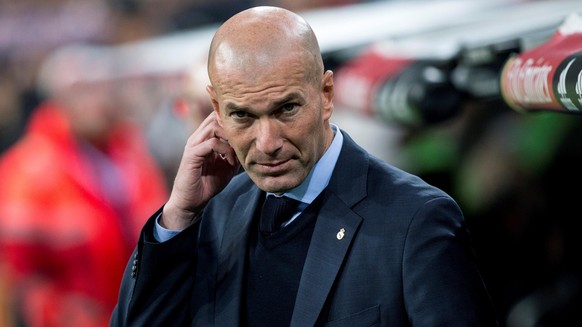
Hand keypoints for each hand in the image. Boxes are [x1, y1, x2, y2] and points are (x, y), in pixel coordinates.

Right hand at [162, 112, 239, 229]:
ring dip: (230, 138)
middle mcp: (197, 138)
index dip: (231, 122)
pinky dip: (225, 150)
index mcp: (204, 139)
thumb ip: (235, 154)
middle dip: (232, 128)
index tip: (245, 135)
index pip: (216, 118)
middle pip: (215, 117)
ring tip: (236, 155)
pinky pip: (212, 142)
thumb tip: (248, 145)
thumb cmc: (207, 184)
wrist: (192, 202)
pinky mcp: (192, 154)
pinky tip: (231, 162)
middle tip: (242, 144)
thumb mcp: (227, 167)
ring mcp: (193, 145)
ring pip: (214, 126)